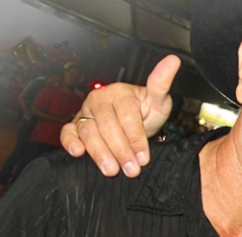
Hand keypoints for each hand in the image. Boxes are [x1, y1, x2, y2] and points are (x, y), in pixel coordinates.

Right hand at [60, 55, 179, 177]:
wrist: (134, 121)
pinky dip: (70, 142)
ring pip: (88, 131)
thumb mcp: (158, 100)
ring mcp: (85, 113)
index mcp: (120, 92)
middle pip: (107, 126)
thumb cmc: (146, 112)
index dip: (135, 137)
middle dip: (120, 149)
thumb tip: (173, 61)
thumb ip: (162, 84)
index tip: (144, 157)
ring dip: (99, 152)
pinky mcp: (75, 125)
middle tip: (131, 169)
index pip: (126, 115)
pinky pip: (68, 132)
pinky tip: (78, 153)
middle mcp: (99, 100)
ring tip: (112, 170)